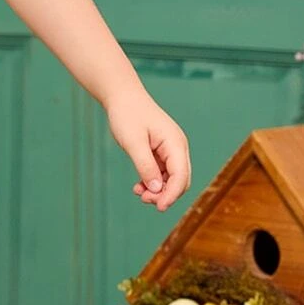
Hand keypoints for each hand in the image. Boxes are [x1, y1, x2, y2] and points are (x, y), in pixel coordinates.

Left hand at [105, 85, 189, 211]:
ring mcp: (170, 150)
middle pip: (180, 180)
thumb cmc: (127, 115)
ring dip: (157, 190)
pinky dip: (152, 182)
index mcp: (175, 143)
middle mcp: (177, 147)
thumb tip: (156, 190)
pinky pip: (161, 173)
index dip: (172, 194)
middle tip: (144, 200)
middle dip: (165, 194)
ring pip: (171, 179)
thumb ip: (145, 166)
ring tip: (138, 193)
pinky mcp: (161, 152)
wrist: (122, 97)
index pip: (181, 176)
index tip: (159, 207)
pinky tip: (138, 186)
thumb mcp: (133, 142)